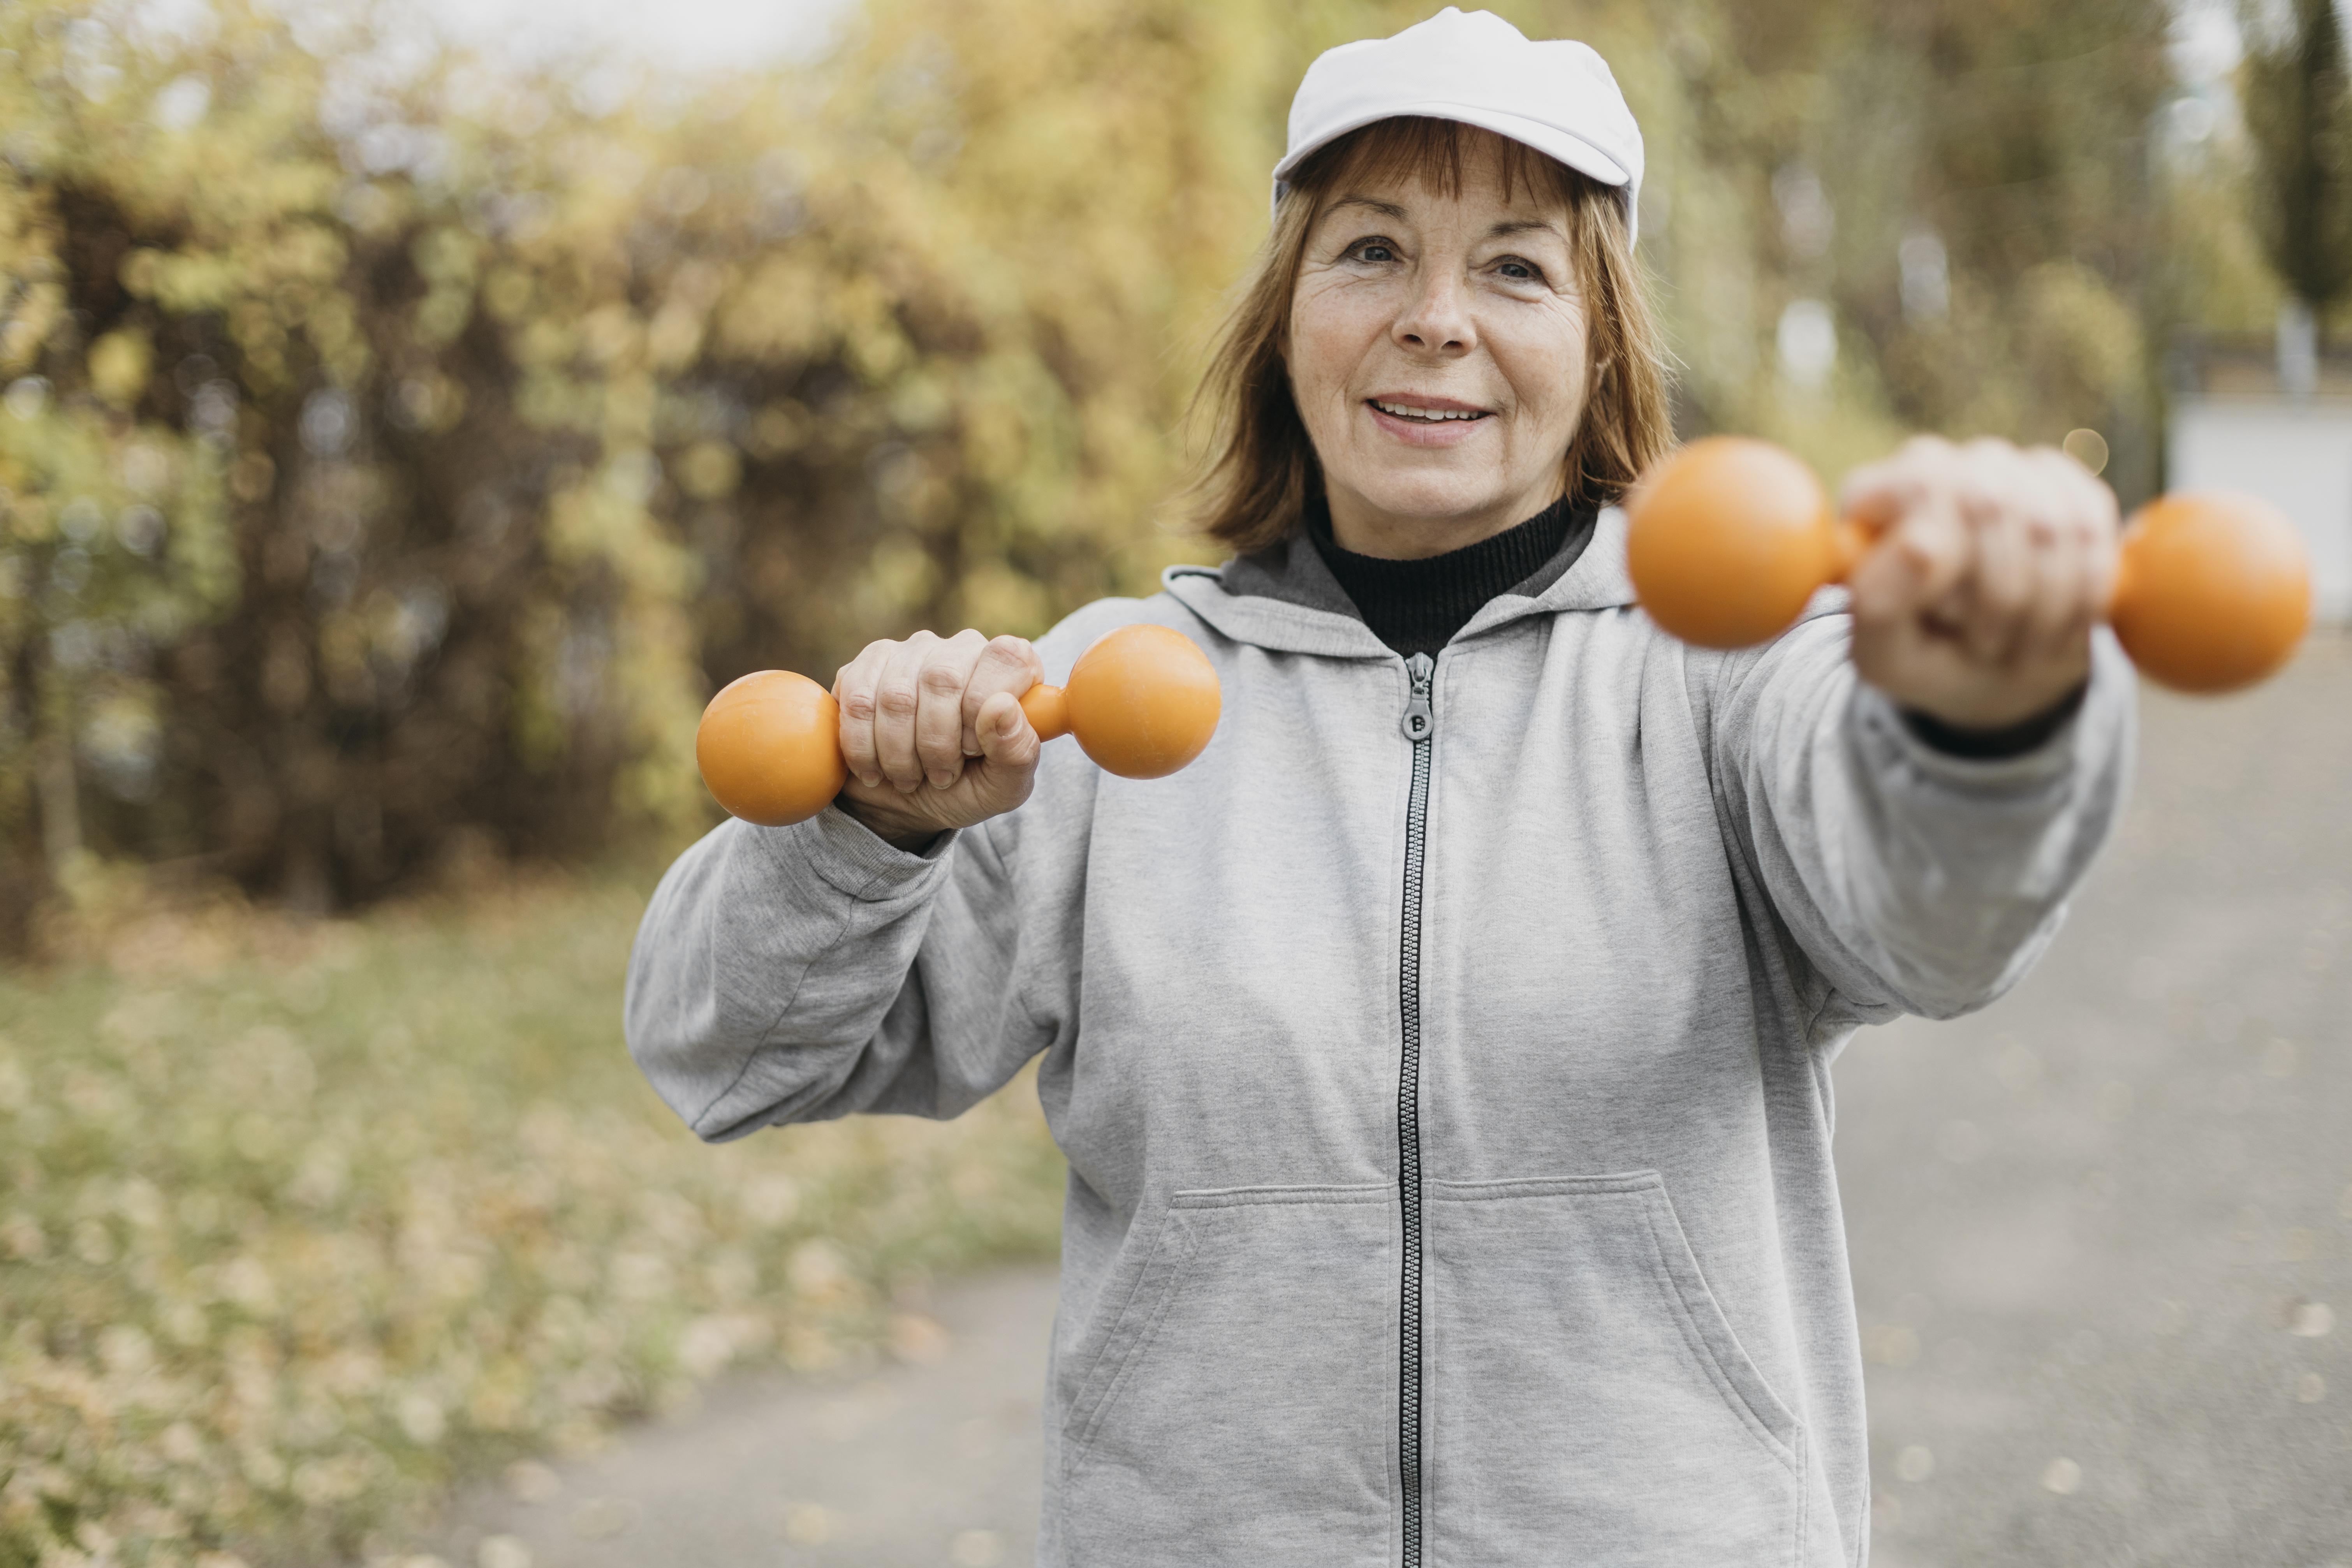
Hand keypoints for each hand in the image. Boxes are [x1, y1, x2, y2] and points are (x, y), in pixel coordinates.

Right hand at [831, 630, 1044, 848]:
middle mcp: (962, 648)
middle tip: (941, 776)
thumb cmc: (968, 787)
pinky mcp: (868, 665)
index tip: (973, 750)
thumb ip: (1017, 751)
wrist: (910, 803)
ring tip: (909, 778)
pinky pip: (857, 701)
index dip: (984, 709)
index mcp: (1009, 667)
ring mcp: (911, 651)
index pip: (1006, 657)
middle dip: (937, 743)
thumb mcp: (1004, 786)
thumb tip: (1002, 707)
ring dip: (899, 754)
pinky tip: (875, 768)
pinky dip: (863, 748)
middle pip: (943, 678)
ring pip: (896, 696)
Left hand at [1842, 435, 2118, 730]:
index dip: (1946, 561)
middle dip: (1999, 596)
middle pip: (1991, 504)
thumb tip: (1920, 545)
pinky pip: (2093, 529)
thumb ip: (1879, 603)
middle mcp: (1938, 464)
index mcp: (1874, 495)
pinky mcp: (2068, 486)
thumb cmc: (1923, 656)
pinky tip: (2056, 626)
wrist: (1989, 670)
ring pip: (2051, 522)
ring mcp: (2006, 467)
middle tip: (1986, 645)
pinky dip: (2083, 595)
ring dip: (2042, 606)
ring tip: (2017, 644)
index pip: (1924, 489)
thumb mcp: (1882, 652)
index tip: (1945, 615)